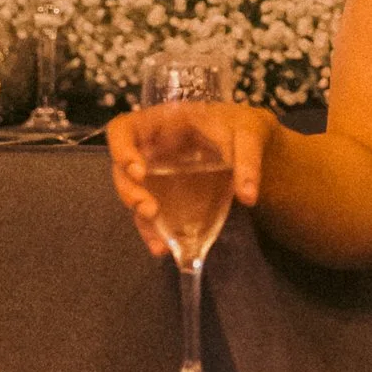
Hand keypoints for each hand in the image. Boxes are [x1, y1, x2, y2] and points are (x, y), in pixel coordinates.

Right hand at [107, 99, 273, 254]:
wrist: (251, 143)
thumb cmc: (242, 128)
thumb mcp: (249, 134)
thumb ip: (248, 161)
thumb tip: (248, 197)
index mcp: (162, 123)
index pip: (123, 129)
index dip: (120, 148)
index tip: (137, 170)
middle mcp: (150, 149)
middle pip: (122, 169)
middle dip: (130, 192)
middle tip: (149, 209)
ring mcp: (155, 174)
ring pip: (134, 196)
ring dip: (141, 219)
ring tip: (158, 241)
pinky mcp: (165, 196)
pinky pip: (151, 214)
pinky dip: (154, 232)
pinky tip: (163, 249)